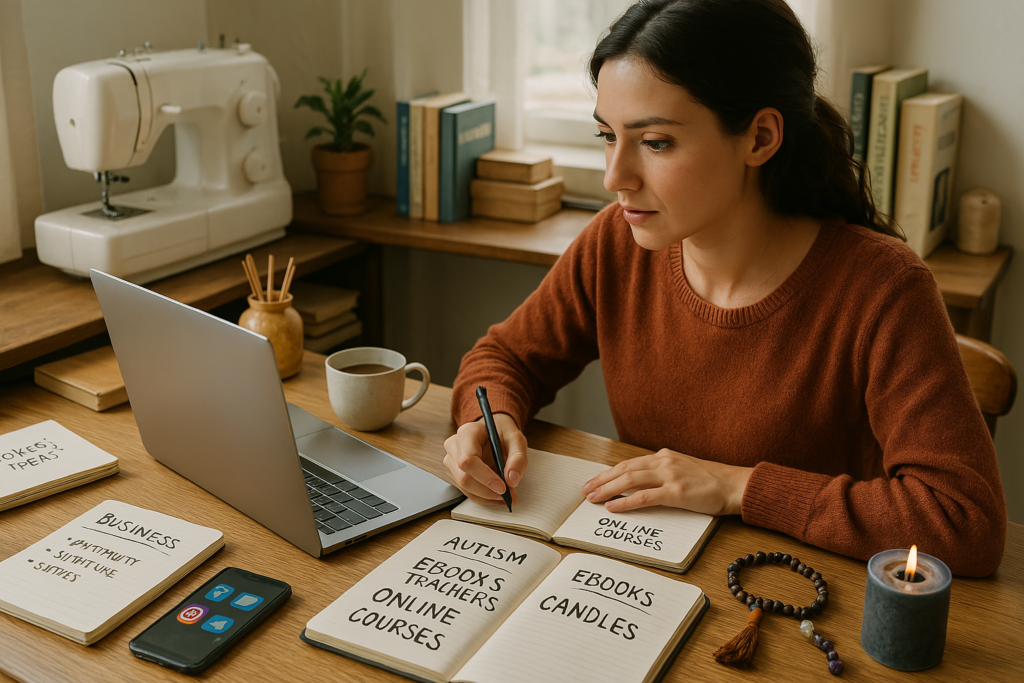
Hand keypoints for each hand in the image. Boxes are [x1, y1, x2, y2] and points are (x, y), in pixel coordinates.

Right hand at [443, 414, 527, 505]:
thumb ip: (518, 458)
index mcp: (467, 433)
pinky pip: (467, 491)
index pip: (468, 460)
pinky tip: (498, 496)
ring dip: (488, 497)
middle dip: (488, 491)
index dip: (484, 477)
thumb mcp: (517, 439)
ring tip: (508, 496)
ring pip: (465, 488)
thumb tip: (512, 480)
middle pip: (464, 478)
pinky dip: (484, 497)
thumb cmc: (501, 432)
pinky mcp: (455, 473)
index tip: (502, 487)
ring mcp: (451, 461)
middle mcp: (454, 447)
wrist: (492, 430)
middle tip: (510, 495)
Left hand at [582, 449, 752, 516]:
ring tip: (592, 499)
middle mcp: (664, 462)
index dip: (608, 473)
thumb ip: (662, 473)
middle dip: (601, 480)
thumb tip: (639, 483)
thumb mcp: (682, 469)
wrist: (734, 485)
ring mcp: (670, 476)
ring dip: (607, 490)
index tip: (594, 481)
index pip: (629, 463)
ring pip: (629, 480)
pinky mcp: (676, 492)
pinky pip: (644, 497)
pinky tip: (613, 507)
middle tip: (585, 491)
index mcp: (664, 456)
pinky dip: (625, 502)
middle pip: (624, 469)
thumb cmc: (711, 481)